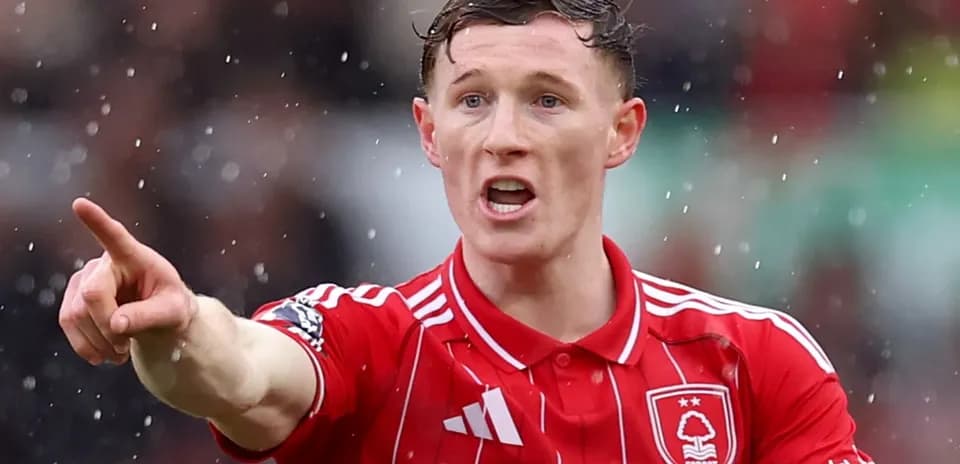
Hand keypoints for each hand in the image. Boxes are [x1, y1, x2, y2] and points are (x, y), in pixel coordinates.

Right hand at [59, 198, 197, 364]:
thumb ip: (149, 316)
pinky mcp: (72, 298)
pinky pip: (67, 324)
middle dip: (108, 328)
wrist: (160, 318)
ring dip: (98, 342)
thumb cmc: (171, 307)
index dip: (96, 221)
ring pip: (76, 314)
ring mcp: (83, 279)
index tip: (80, 204)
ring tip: (121, 352)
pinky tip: (104, 354)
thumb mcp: (173, 312)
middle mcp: (103, 262)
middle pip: (91, 296)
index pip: (114, 236)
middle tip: (127, 347)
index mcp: (134, 256)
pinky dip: (86, 346)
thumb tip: (116, 325)